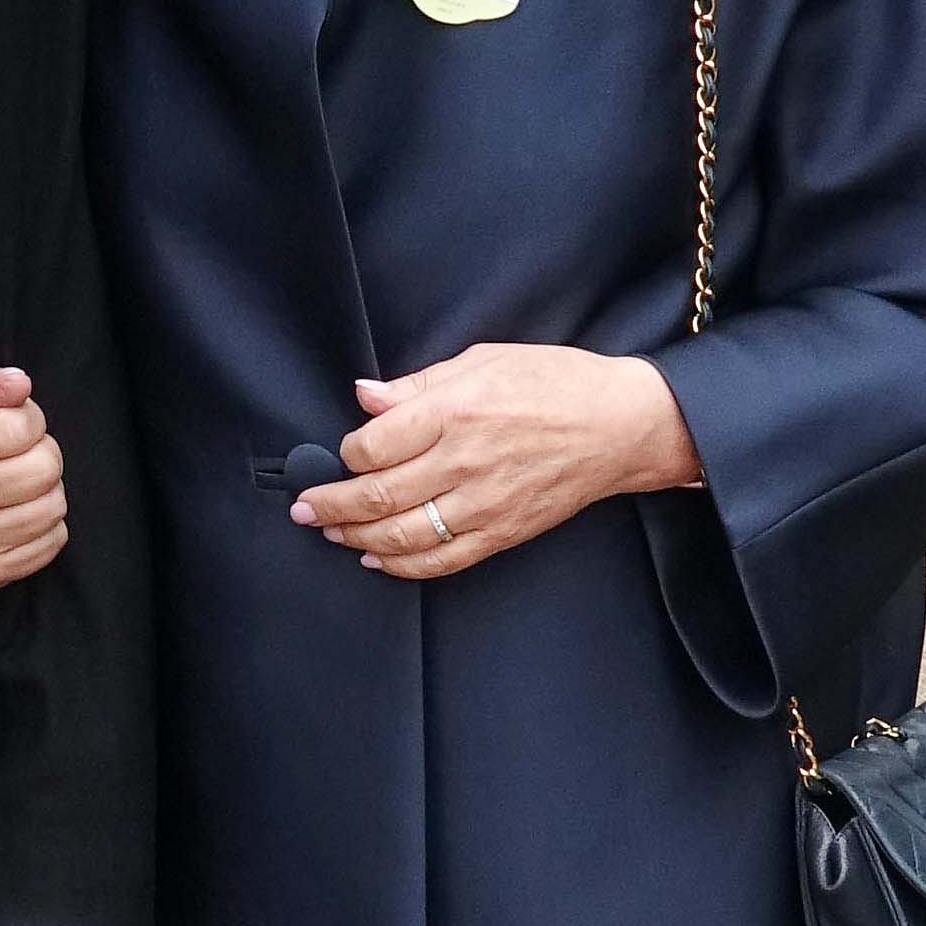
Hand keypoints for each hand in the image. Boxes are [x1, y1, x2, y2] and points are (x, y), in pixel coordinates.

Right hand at [0, 364, 69, 588]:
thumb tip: (19, 384)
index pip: (21, 427)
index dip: (27, 418)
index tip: (8, 425)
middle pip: (44, 469)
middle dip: (41, 453)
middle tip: (16, 456)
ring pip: (53, 506)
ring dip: (45, 490)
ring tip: (15, 485)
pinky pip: (53, 541)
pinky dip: (45, 525)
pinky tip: (15, 514)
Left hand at [296, 344, 700, 578]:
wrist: (621, 426)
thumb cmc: (555, 383)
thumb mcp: (484, 360)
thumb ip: (419, 384)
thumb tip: (366, 396)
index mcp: (457, 411)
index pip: (374, 444)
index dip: (345, 453)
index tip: (337, 453)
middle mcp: (464, 461)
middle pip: (378, 494)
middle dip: (330, 505)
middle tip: (303, 507)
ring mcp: (483, 503)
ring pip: (401, 534)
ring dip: (356, 538)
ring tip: (330, 532)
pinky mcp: (501, 532)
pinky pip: (440, 560)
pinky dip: (401, 565)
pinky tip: (376, 559)